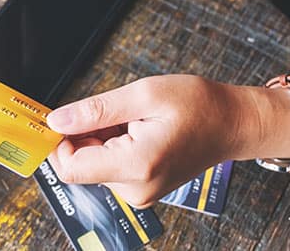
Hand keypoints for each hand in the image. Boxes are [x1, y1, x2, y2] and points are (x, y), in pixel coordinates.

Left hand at [46, 75, 289, 207]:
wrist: (233, 123)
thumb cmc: (197, 105)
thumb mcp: (143, 95)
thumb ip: (96, 110)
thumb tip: (56, 120)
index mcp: (136, 166)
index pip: (70, 167)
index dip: (59, 141)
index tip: (65, 116)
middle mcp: (135, 189)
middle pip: (81, 166)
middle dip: (84, 136)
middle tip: (115, 110)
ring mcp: (140, 194)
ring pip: (94, 166)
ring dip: (100, 140)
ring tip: (133, 120)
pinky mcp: (142, 190)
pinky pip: (110, 169)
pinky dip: (113, 147)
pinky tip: (137, 130)